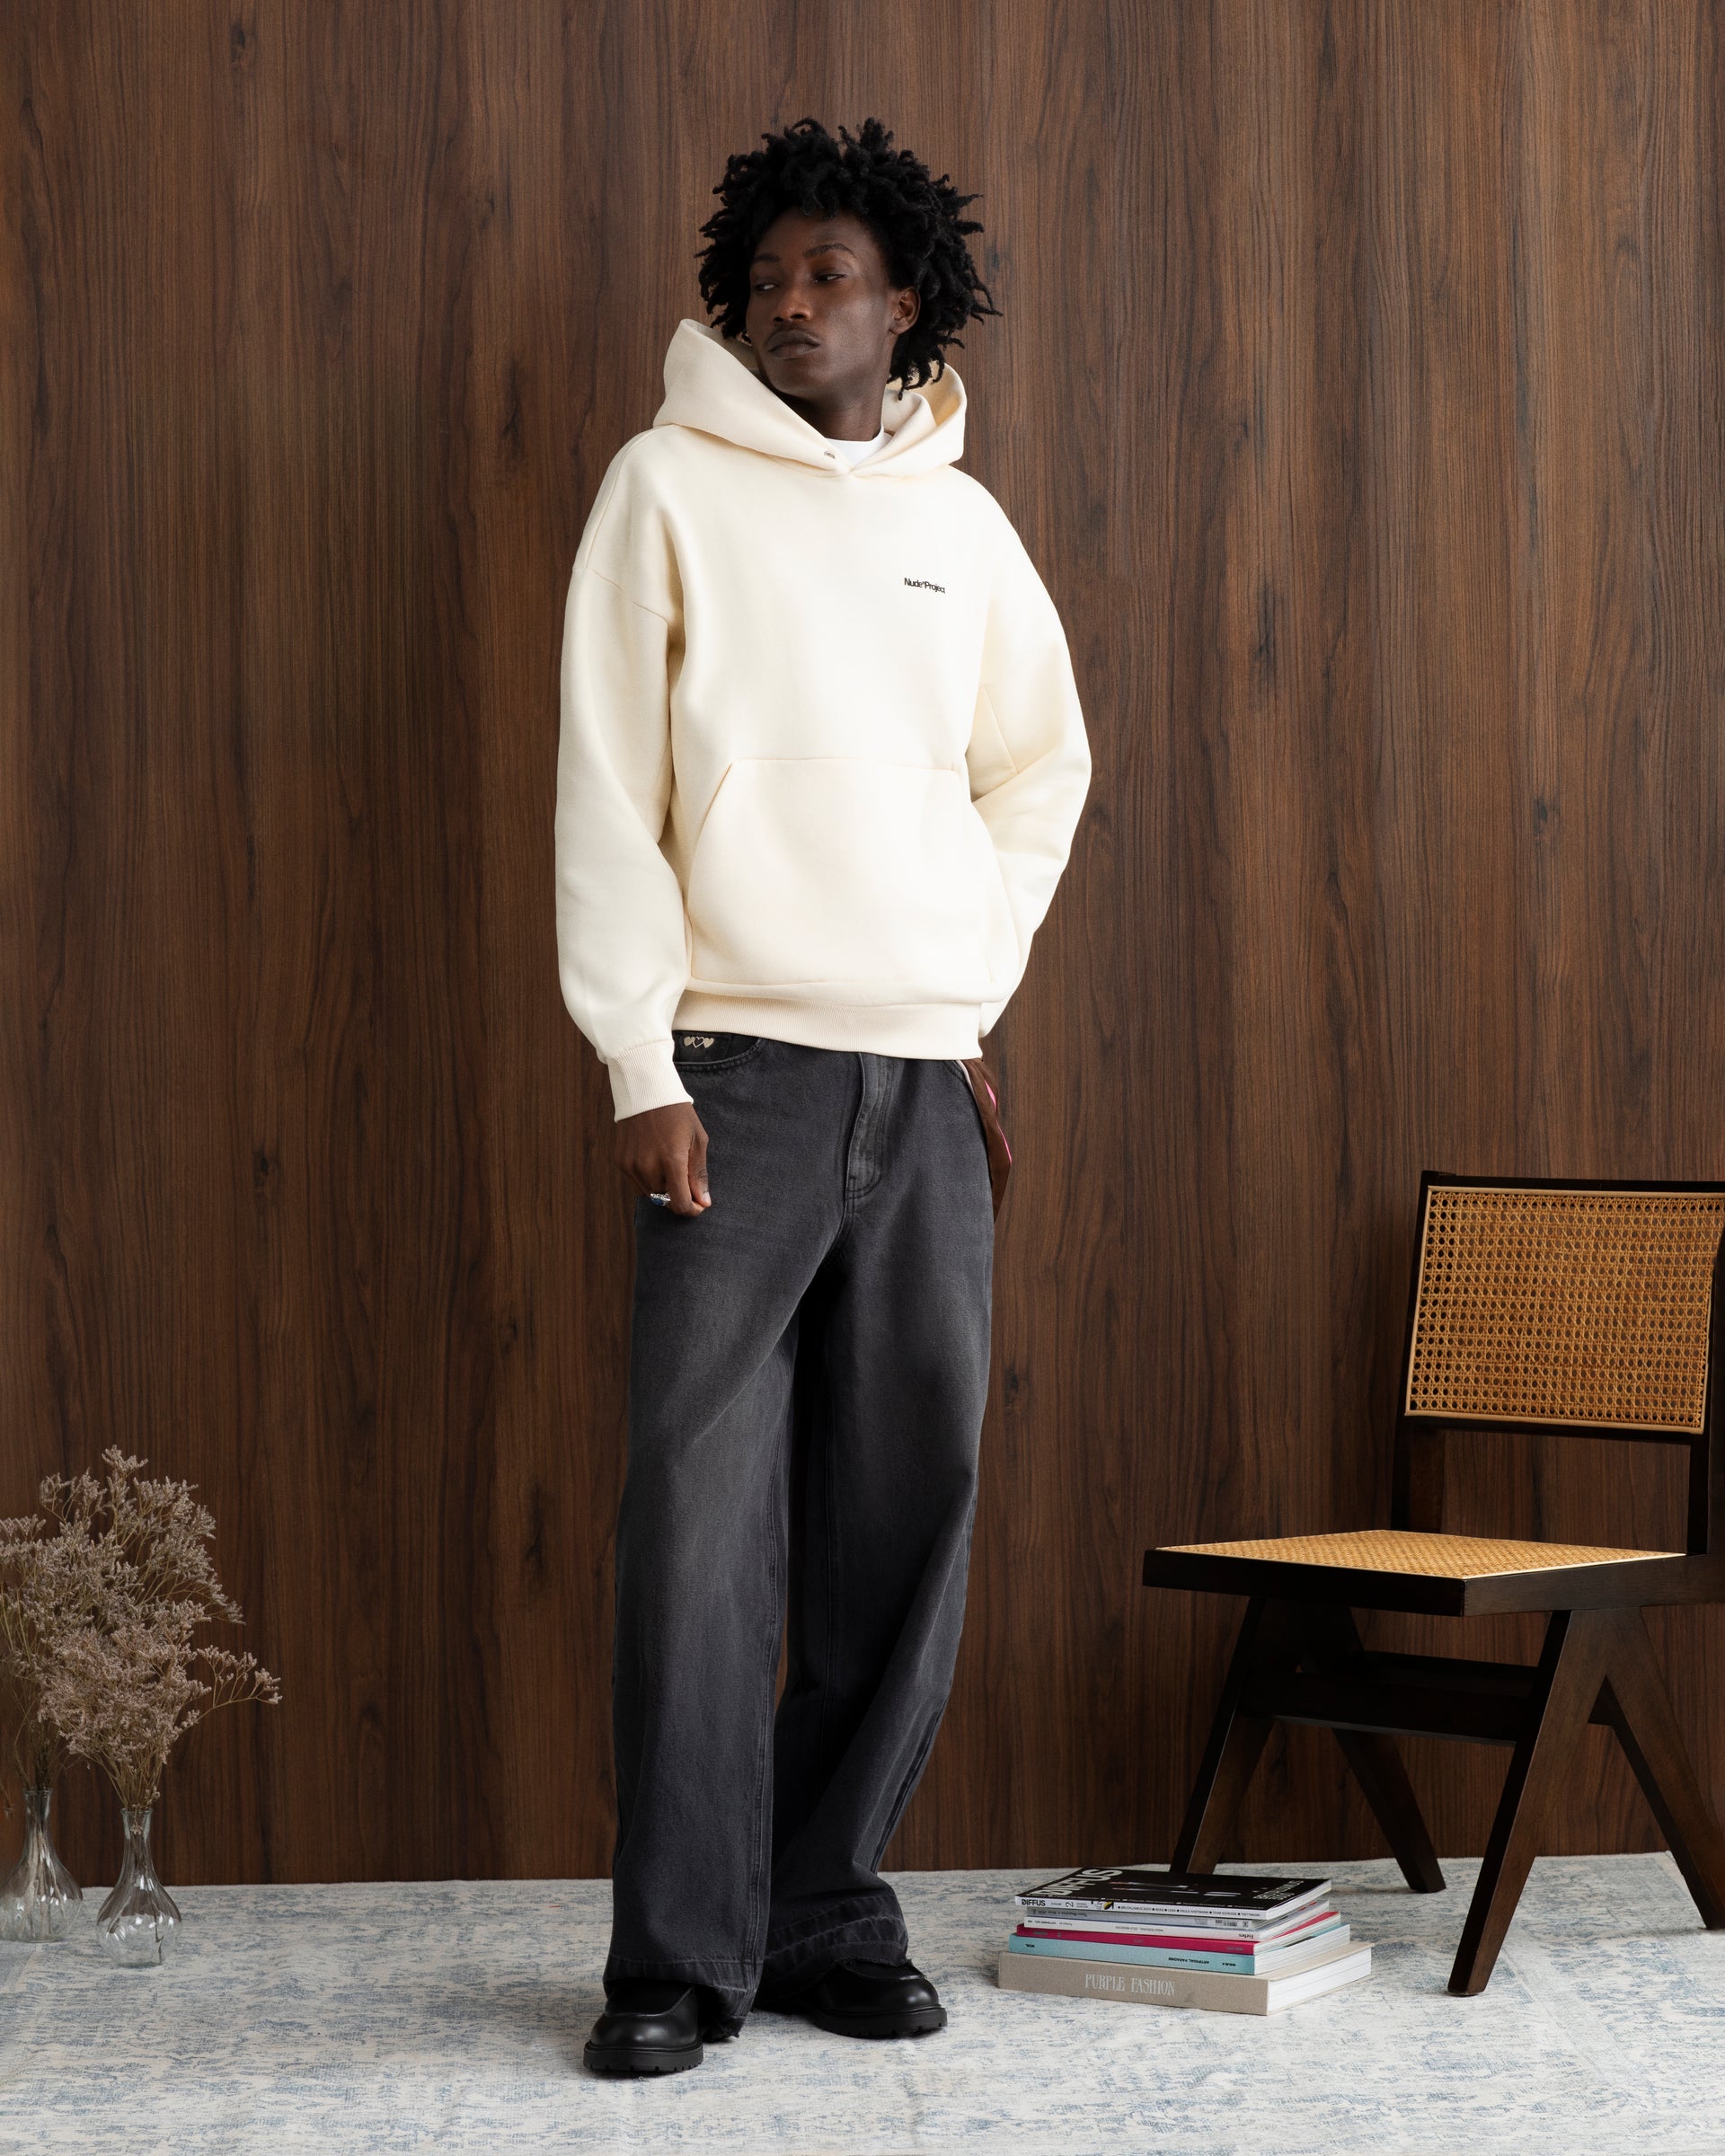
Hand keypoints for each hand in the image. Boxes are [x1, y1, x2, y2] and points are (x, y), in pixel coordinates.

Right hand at [616, 1100, 711, 1216]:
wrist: (646, 1091)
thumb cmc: (678, 1114)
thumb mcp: (697, 1140)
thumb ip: (699, 1174)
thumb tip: (703, 1202)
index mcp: (672, 1161)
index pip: (680, 1204)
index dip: (692, 1210)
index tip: (698, 1205)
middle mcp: (648, 1167)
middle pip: (666, 1200)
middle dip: (678, 1194)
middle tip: (685, 1176)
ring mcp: (631, 1166)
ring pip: (651, 1193)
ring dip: (663, 1186)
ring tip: (668, 1161)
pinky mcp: (621, 1162)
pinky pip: (638, 1182)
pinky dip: (648, 1178)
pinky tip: (654, 1157)